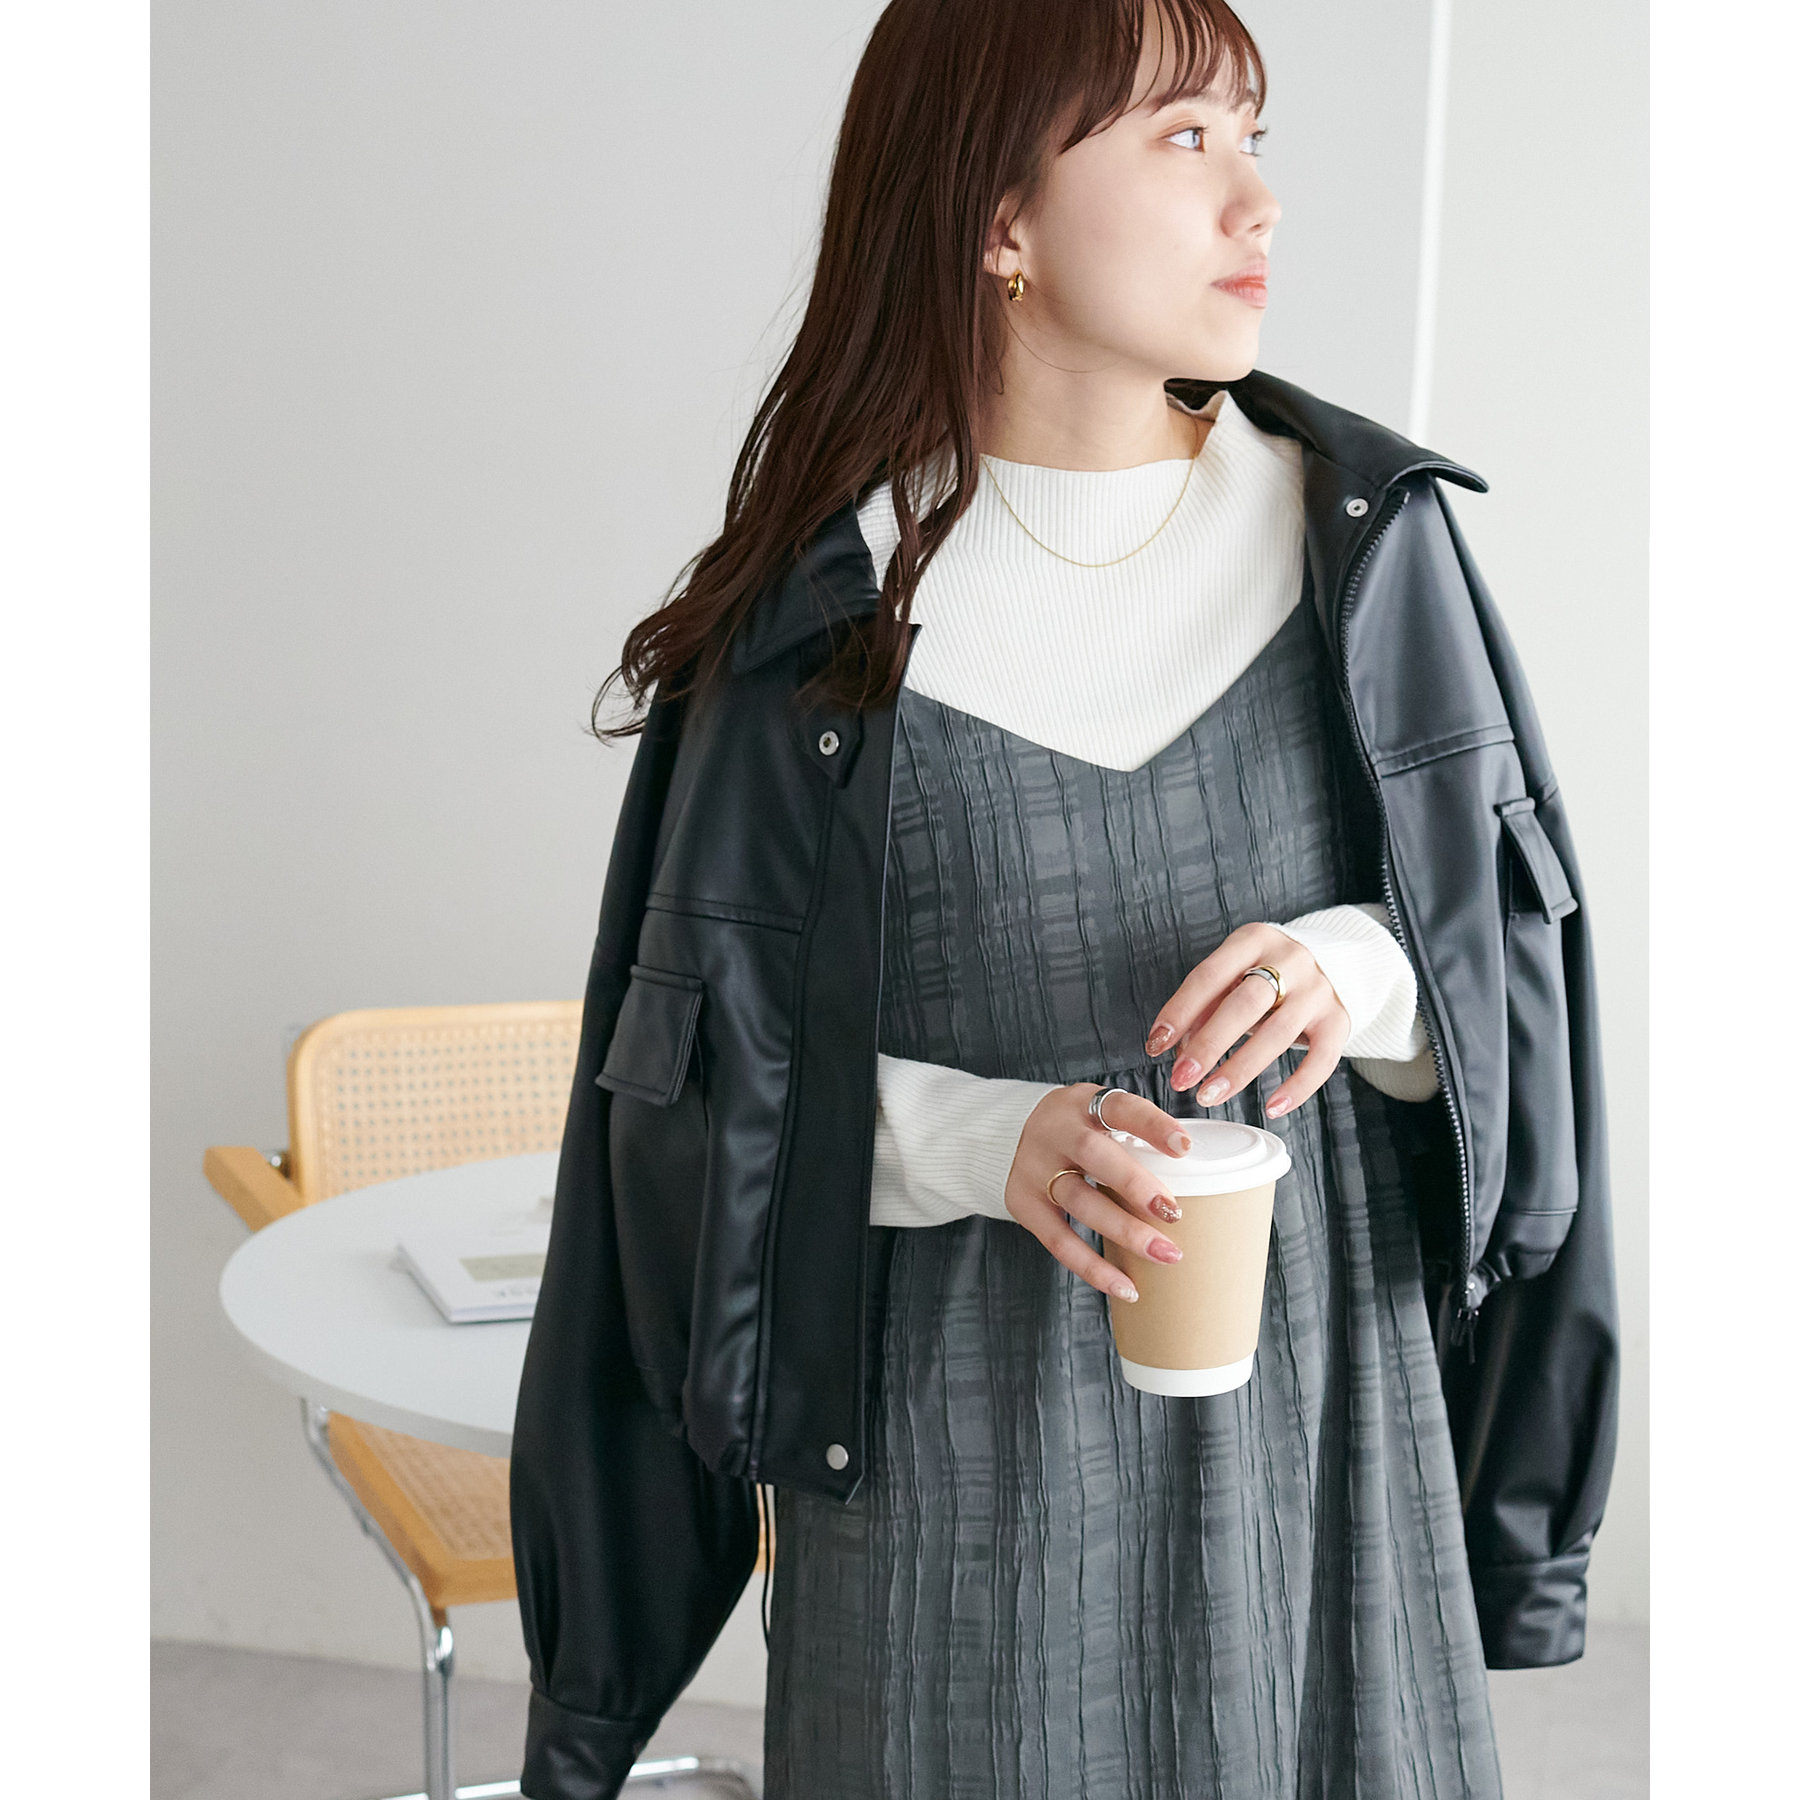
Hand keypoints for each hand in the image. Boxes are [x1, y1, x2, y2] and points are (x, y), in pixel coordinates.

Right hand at [1003, 1084, 1193, 1301]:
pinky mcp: (1023, 1203)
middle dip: (1135, 1185)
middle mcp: (1054, 1130)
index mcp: (1082, 1103)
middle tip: (1173, 1213)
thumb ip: (1137, 1135)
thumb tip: (1198, 1174)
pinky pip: (1059, 1241)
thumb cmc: (1079, 1129)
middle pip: (1093, 1155)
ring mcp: (1033, 1168)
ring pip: (1080, 1201)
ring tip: (1165, 1254)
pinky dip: (1093, 1267)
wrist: (1010, 1135)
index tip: (1184, 1146)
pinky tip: (1126, 1287)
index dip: (1152, 1126)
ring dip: (1125, 1231)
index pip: (1119, 1107)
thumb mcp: (1100, 1115)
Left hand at [1144, 922, 1349, 1120]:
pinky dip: (1298, 1087)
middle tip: (1181, 1078)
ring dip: (1239, 1069)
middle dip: (1208, 1045)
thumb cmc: (1269, 972)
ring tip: (1209, 1095)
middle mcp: (1289, 960)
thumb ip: (1206, 1006)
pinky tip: (1272, 1107)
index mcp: (1253, 940)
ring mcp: (1318, 990)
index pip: (1209, 975)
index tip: (1156, 1044)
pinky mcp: (1339, 1019)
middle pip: (1244, 1004)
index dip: (1180, 1011)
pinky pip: (1322, 1059)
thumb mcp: (1236, 974)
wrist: (1336, 961)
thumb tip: (1179, 1051)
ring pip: (1278, 1034)